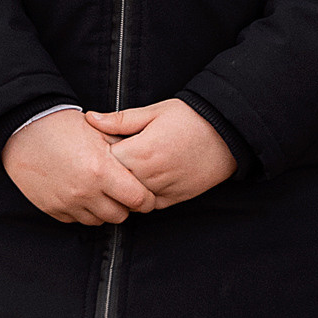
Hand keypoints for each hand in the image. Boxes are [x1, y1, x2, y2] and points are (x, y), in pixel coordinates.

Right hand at [4, 107, 153, 226]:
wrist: (23, 131)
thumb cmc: (62, 127)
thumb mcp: (99, 131)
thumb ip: (124, 150)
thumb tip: (145, 165)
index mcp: (101, 170)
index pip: (138, 199)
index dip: (147, 199)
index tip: (146, 195)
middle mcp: (85, 191)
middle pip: (120, 215)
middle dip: (126, 206)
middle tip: (123, 193)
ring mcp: (67, 203)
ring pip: (99, 221)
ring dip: (104, 210)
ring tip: (101, 192)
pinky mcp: (53, 209)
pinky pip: (77, 220)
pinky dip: (84, 211)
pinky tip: (82, 194)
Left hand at [84, 100, 238, 206]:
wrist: (226, 134)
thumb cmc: (189, 118)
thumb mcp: (154, 111)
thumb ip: (120, 120)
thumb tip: (90, 118)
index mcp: (141, 152)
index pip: (104, 162)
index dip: (100, 153)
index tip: (104, 144)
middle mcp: (150, 176)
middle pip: (115, 182)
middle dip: (110, 171)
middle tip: (114, 156)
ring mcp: (163, 190)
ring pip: (130, 197)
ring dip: (126, 185)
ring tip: (130, 167)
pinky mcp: (175, 199)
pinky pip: (149, 205)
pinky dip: (143, 195)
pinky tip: (145, 178)